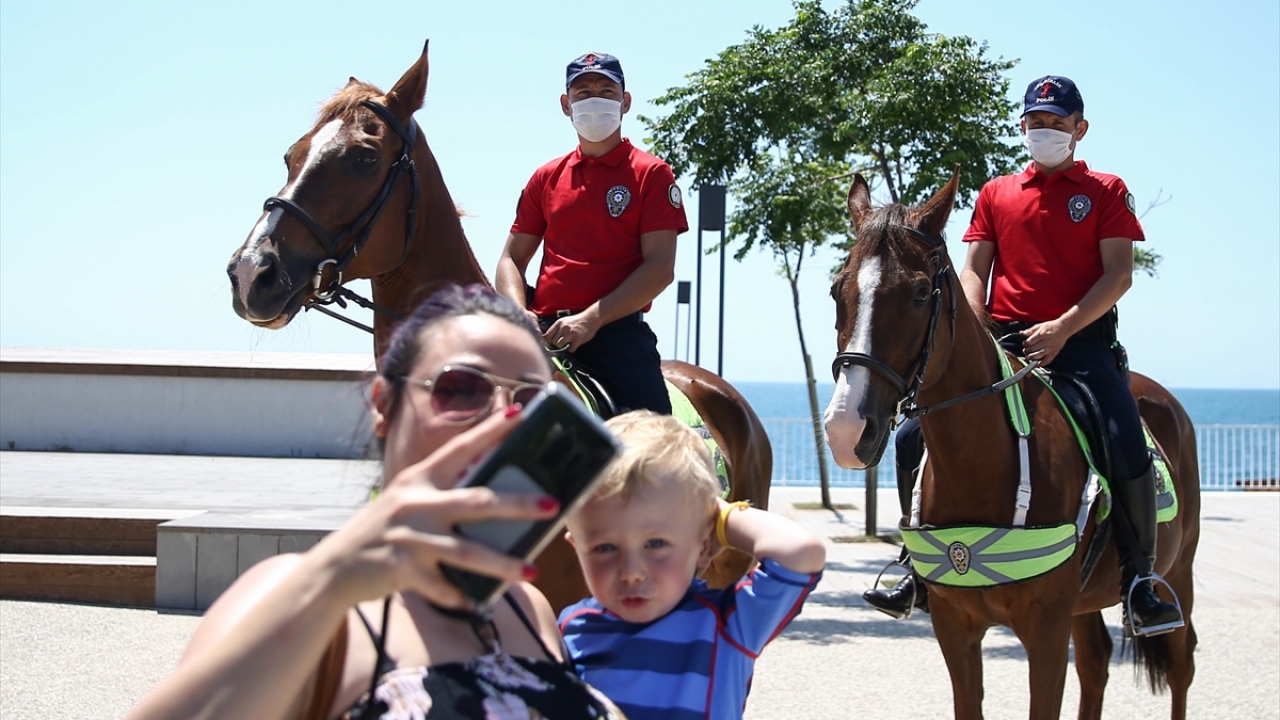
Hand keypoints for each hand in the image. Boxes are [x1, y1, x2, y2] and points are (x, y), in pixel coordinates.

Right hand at [308, 410, 558, 610]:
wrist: (334, 568)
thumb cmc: (383, 531)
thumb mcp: (407, 501)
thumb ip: (442, 494)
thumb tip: (496, 496)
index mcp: (419, 480)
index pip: (461, 449)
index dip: (491, 431)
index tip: (520, 413)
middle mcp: (415, 504)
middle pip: (476, 502)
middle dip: (516, 504)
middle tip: (551, 505)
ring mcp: (409, 537)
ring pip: (466, 552)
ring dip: (502, 563)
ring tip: (532, 571)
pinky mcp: (402, 569)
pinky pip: (443, 587)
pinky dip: (461, 595)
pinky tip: (478, 602)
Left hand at [542, 309, 600, 352]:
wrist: (591, 319)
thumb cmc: (577, 321)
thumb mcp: (565, 321)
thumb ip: (558, 328)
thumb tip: (549, 339)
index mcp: (559, 323)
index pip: (548, 335)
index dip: (548, 341)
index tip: (551, 343)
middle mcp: (564, 327)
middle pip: (553, 341)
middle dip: (556, 345)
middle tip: (561, 345)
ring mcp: (571, 333)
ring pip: (560, 345)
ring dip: (562, 347)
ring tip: (566, 346)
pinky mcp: (578, 340)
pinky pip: (570, 349)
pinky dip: (571, 350)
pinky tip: (573, 347)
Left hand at [1021, 319, 1069, 365]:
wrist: (1064, 328)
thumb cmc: (1051, 326)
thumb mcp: (1040, 325)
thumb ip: (1030, 330)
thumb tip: (1021, 333)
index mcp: (1042, 334)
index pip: (1030, 342)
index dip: (1025, 344)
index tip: (1025, 344)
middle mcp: (1046, 341)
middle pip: (1033, 349)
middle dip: (1027, 351)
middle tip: (1025, 351)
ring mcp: (1051, 347)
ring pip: (1039, 355)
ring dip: (1032, 357)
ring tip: (1028, 358)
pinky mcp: (1055, 352)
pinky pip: (1048, 360)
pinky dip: (1042, 363)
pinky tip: (1037, 364)